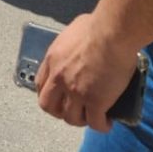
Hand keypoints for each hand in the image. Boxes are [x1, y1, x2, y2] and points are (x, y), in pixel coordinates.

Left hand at [35, 13, 140, 131]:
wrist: (112, 33)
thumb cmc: (96, 26)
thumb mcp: (71, 33)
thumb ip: (69, 46)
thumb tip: (77, 48)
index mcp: (52, 60)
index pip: (40, 85)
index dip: (50, 95)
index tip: (60, 98)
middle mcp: (59, 78)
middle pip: (49, 106)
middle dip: (59, 112)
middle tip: (74, 110)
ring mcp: (76, 91)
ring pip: (71, 119)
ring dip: (81, 120)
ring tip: (92, 116)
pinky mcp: (96, 101)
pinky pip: (95, 123)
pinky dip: (101, 125)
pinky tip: (108, 122)